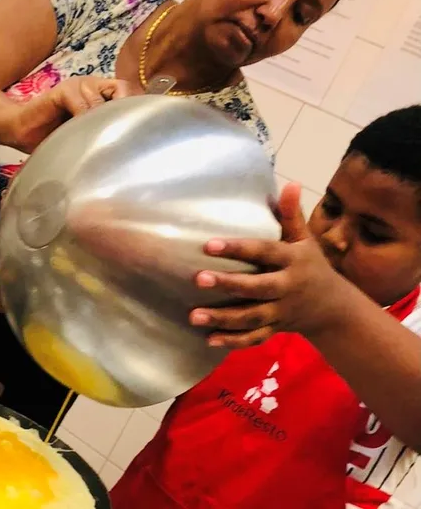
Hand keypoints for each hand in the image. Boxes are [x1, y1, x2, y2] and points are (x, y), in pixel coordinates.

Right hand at [10, 77, 135, 152]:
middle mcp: (93, 86)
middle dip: (121, 114)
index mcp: (102, 94)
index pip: (129, 94)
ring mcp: (78, 85)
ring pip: (101, 99)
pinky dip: (83, 119)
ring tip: (96, 140)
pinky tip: (78, 134)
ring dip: (100, 121)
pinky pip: (81, 102)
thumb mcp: (85, 135)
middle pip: (122, 90)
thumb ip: (103, 132)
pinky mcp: (62, 90)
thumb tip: (129, 148)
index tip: (136, 133)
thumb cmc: (53, 136)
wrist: (20, 130)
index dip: (135, 110)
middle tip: (119, 137)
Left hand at [189, 183, 345, 348]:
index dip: (237, 248)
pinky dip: (233, 342)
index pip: (263, 252)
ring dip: (222, 318)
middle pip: (256, 287)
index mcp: (292, 260)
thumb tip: (290, 183)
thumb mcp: (304, 240)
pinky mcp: (275, 330)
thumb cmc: (309, 265)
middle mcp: (287, 287)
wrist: (332, 307)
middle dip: (227, 284)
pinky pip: (254, 339)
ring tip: (193, 315)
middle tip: (197, 279)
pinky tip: (209, 339)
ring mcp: (280, 312)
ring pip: (251, 317)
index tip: (208, 244)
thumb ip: (292, 215)